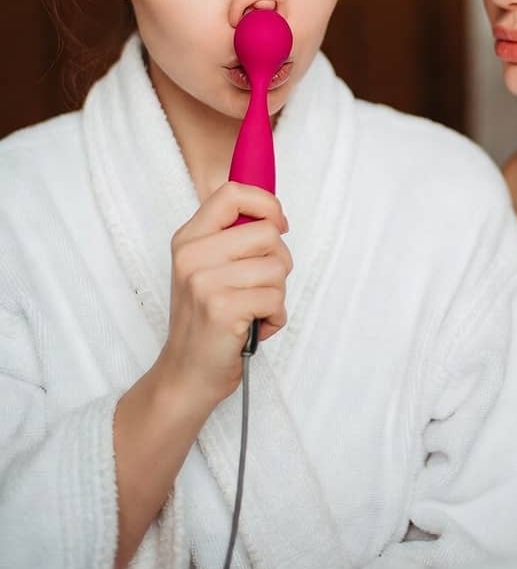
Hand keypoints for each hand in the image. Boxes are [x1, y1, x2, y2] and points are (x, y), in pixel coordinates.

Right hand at [156, 182, 292, 409]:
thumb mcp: (207, 269)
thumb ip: (232, 239)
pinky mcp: (222, 309)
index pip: (232, 193)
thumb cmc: (206, 321)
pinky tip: (254, 327)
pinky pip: (276, 299)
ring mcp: (205, 282)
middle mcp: (192, 255)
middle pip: (268, 233)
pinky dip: (275, 317)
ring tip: (253, 310)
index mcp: (188, 238)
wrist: (186, 375)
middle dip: (278, 262)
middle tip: (260, 286)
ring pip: (277, 268)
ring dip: (277, 295)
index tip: (278, 224)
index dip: (266, 204)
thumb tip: (274, 215)